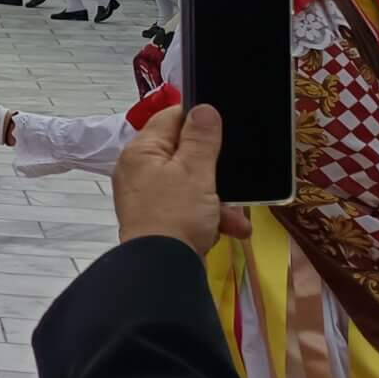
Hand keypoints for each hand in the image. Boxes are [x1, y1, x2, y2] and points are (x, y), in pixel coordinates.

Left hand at [113, 104, 252, 256]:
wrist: (163, 269)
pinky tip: (232, 230)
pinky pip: (190, 210)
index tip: (224, 124)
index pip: (169, 119)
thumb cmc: (176, 213)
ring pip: (192, 186)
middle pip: (184, 155)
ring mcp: (149, 198)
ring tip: (238, 215)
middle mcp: (140, 171)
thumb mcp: (195, 171)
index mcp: (142, 151)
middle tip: (238, 174)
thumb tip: (203, 108)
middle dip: (216, 169)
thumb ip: (201, 139)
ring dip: (219, 200)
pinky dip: (211, 219)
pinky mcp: (160, 221)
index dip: (197, 119)